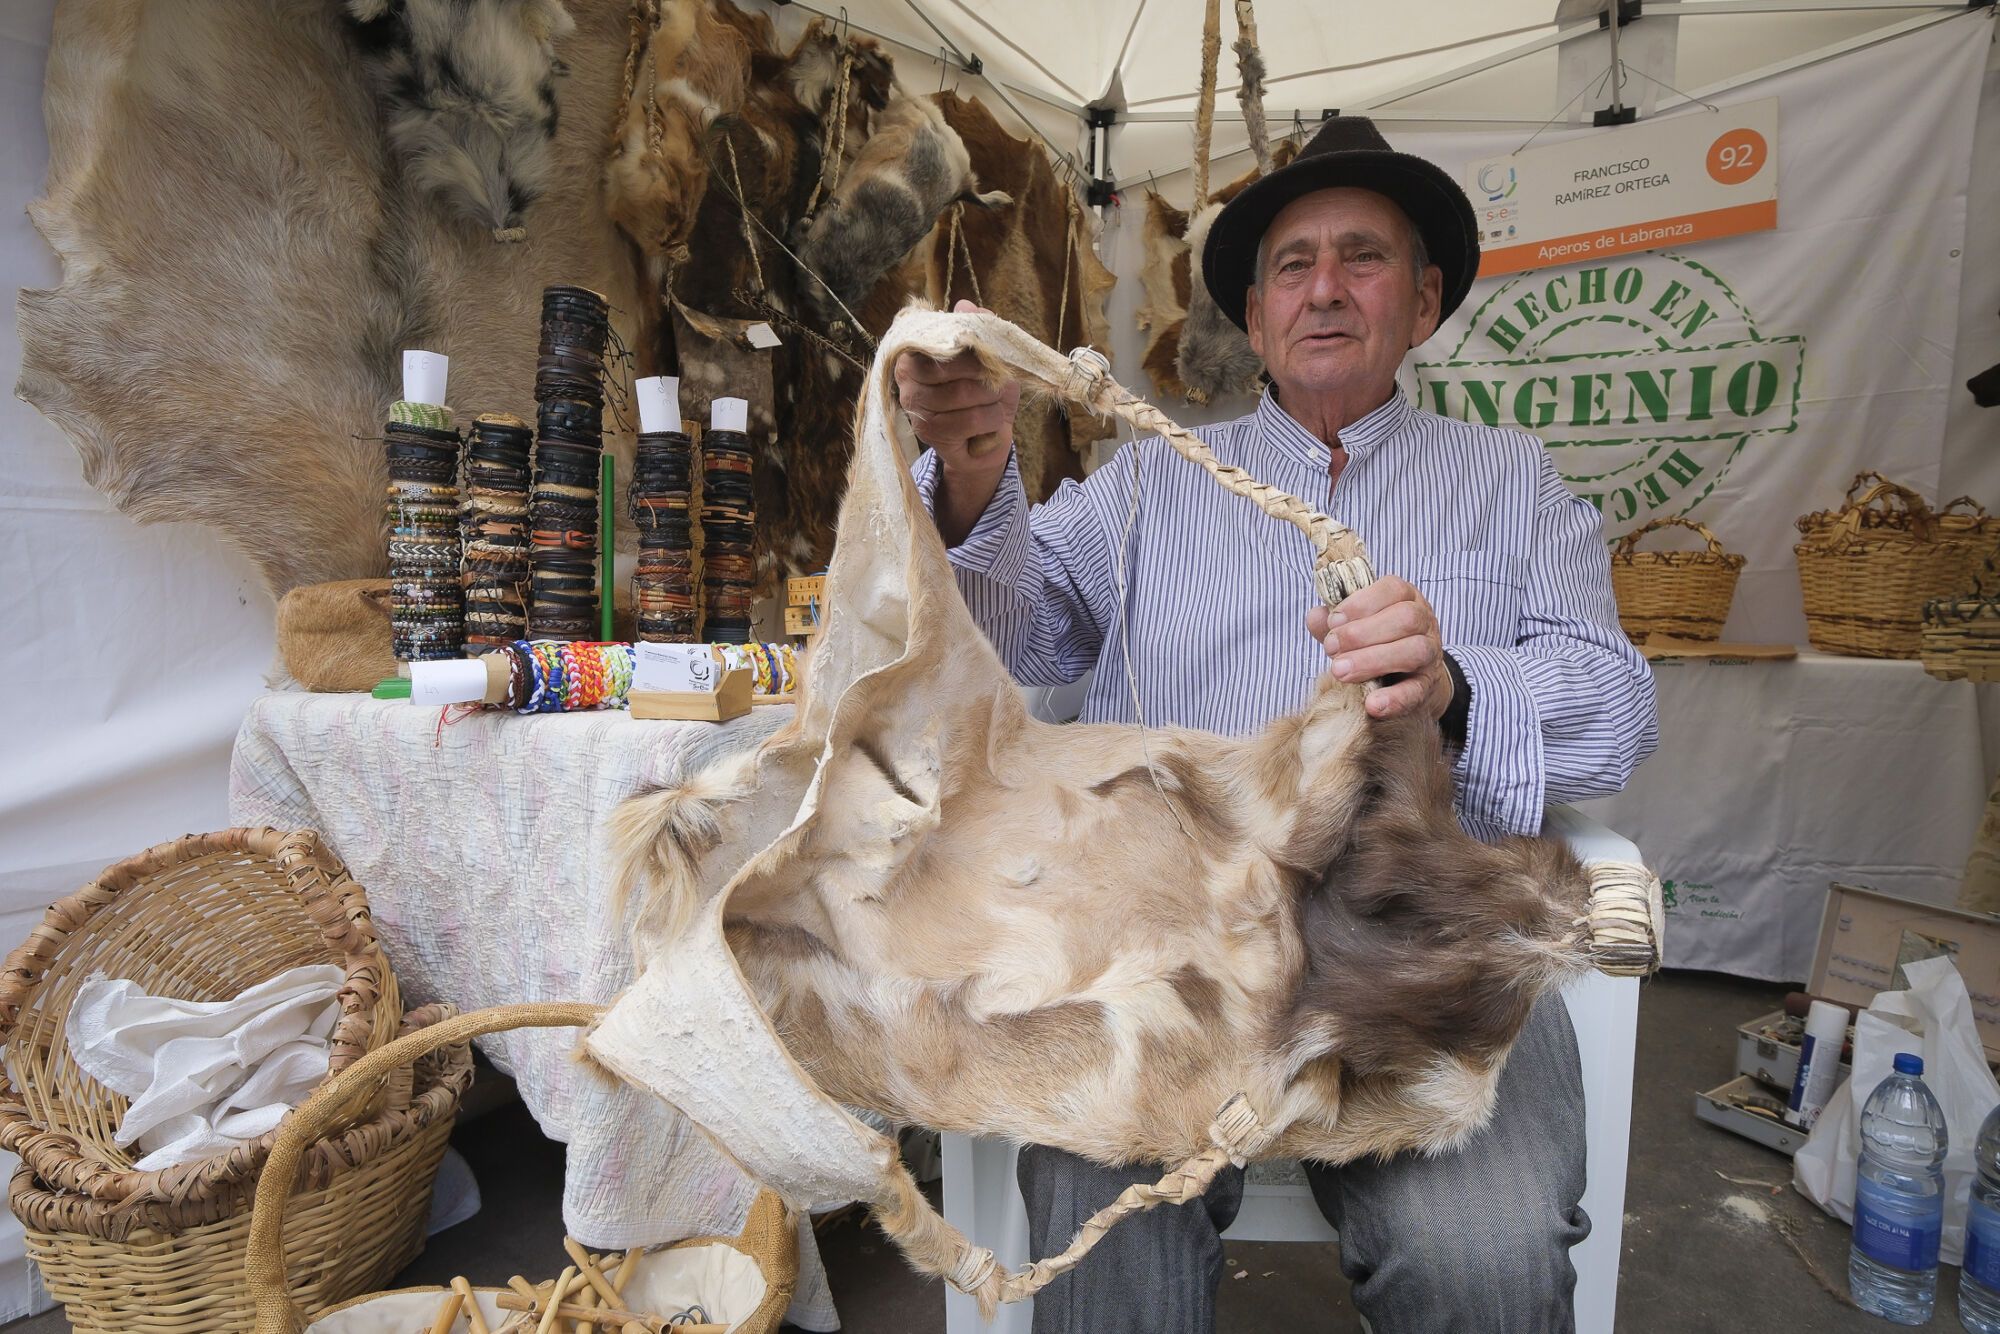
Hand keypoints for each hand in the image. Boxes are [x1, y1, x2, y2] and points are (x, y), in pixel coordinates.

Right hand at [893, 300, 1021, 468]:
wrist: (986, 443)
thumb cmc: (986, 396)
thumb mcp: (991, 359)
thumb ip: (980, 329)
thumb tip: (965, 304)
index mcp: (916, 350)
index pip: (947, 339)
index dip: (977, 349)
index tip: (993, 359)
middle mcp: (907, 375)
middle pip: (958, 366)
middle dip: (990, 377)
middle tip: (997, 387)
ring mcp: (914, 405)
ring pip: (968, 393)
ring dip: (993, 401)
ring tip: (992, 406)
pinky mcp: (928, 431)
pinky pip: (973, 418)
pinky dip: (992, 421)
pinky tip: (987, 426)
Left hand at [1307, 577, 1454, 720]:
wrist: (1409, 678)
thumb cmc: (1375, 643)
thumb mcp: (1353, 627)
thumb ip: (1334, 621)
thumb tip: (1315, 616)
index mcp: (1406, 598)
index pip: (1393, 589)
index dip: (1361, 603)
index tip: (1333, 621)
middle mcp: (1424, 622)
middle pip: (1406, 618)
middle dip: (1362, 633)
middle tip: (1330, 648)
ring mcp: (1430, 655)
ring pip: (1415, 650)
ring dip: (1373, 660)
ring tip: (1340, 672)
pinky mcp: (1428, 687)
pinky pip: (1416, 691)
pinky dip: (1393, 698)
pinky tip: (1371, 704)